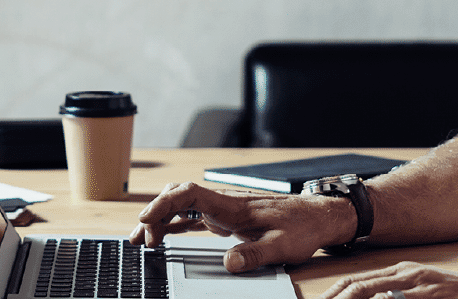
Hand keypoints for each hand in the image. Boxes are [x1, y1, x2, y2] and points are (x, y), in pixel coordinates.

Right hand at [128, 182, 353, 272]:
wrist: (318, 217)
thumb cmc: (302, 227)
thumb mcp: (283, 246)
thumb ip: (255, 254)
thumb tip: (229, 263)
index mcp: (233, 206)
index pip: (190, 194)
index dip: (163, 203)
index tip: (145, 220)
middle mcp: (224, 203)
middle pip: (179, 197)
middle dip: (154, 214)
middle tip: (142, 240)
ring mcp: (223, 209)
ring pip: (182, 206)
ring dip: (160, 220)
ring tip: (140, 240)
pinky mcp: (226, 217)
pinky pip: (192, 215)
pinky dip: (173, 224)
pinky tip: (161, 235)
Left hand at [320, 261, 457, 298]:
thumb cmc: (455, 295)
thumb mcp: (420, 289)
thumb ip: (393, 294)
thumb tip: (366, 297)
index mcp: (400, 272)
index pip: (355, 282)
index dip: (332, 294)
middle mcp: (407, 275)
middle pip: (358, 287)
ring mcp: (420, 286)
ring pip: (374, 294)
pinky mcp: (432, 296)